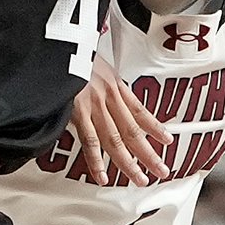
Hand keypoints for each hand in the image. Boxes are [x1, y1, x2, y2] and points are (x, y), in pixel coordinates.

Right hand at [72, 54, 173, 185]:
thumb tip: (106, 92)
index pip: (140, 110)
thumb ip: (100, 80)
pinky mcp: (76, 112)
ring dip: (128, 163)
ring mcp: (93, 105)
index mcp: (114, 84)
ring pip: (116, 140)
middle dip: (149, 153)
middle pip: (133, 131)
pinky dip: (97, 161)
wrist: (56, 45)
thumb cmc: (71, 51)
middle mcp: (108, 96)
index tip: (168, 140)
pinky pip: (90, 140)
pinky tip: (103, 176)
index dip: (155, 127)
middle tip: (161, 170)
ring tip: (140, 179)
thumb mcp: (93, 60)